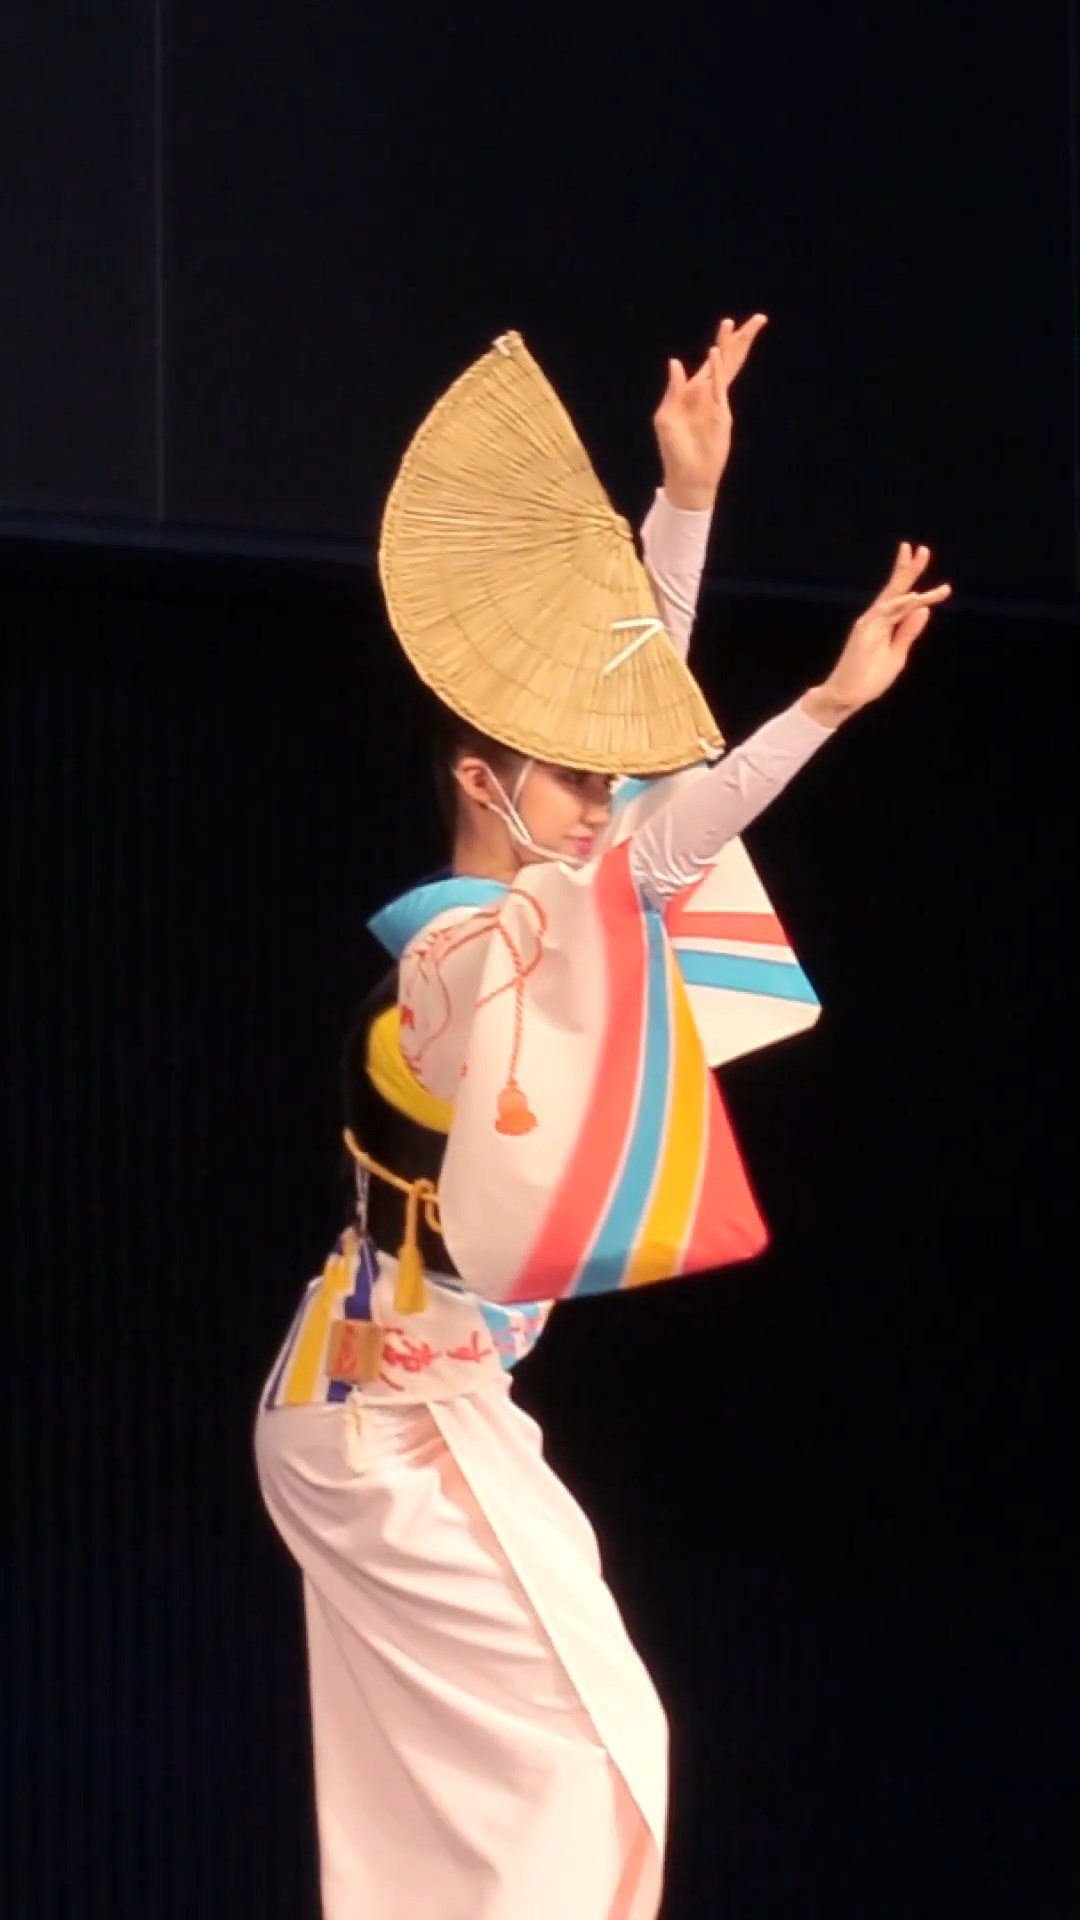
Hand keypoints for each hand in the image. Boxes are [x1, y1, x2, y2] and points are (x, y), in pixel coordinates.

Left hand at [653, 314, 768, 509]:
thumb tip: (675, 362)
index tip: (731, 323)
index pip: (711, 362)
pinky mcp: (719, 415)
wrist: (687, 477)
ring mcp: (717, 404)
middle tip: (757, 320)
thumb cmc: (674, 451)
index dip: (722, 343)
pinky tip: (716, 353)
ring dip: (732, 348)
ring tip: (740, 327)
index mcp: (695, 393)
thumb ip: (673, 390)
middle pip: (729, 360)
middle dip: (740, 340)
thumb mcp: (665, 418)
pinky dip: (716, 371)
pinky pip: (717, 388)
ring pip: (728, 370)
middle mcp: (709, 395)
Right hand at [804, 544, 951, 724]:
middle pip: (895, 589)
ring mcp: (868, 624)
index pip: (902, 600)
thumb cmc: (869, 678)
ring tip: (920, 559)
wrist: (847, 697)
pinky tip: (915, 597)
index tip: (945, 587)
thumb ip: (908, 632)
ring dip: (907, 579)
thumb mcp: (897, 654)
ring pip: (893, 597)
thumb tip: (923, 609)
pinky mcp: (864, 633)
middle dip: (908, 569)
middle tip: (922, 550)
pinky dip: (900, 605)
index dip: (917, 587)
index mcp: (884, 625)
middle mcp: (875, 619)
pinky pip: (885, 615)